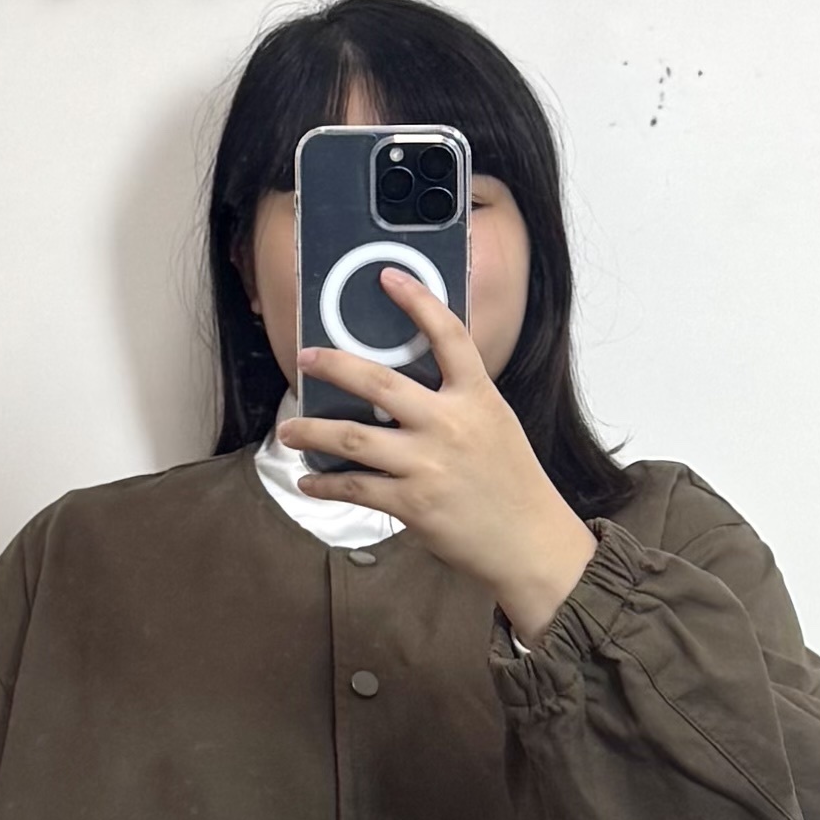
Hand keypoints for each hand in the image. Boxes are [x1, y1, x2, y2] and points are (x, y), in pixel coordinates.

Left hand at [282, 280, 596, 642]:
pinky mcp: (412, 503)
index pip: (449, 335)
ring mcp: (428, 464)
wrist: (530, 542)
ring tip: (290, 430)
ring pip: (352, 437)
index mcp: (477, 397)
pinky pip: (355, 488)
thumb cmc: (512, 483)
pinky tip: (310, 481)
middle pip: (379, 381)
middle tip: (306, 358)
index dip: (418, 301)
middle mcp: (450, 424)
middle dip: (333, 365)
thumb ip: (457, 400)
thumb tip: (404, 387)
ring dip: (312, 430)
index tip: (388, 277)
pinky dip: (325, 484)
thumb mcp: (495, 424)